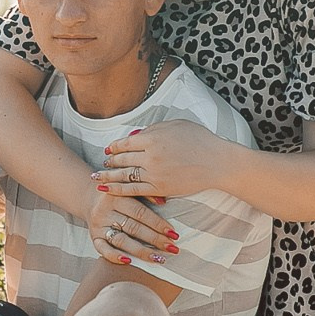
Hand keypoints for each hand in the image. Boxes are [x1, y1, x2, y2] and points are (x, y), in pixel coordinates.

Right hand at [85, 183, 174, 264]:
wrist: (90, 198)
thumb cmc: (118, 195)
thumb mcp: (129, 189)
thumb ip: (145, 193)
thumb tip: (163, 201)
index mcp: (116, 196)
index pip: (140, 212)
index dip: (157, 223)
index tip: (173, 233)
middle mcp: (105, 211)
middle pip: (133, 227)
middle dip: (154, 239)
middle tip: (172, 248)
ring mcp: (99, 226)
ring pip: (121, 240)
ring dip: (142, 251)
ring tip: (158, 258)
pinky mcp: (94, 237)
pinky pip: (103, 249)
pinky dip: (115, 256)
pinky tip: (129, 261)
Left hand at [97, 120, 234, 208]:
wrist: (217, 162)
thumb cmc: (199, 140)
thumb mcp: (175, 125)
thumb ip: (152, 129)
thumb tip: (134, 136)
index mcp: (152, 138)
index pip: (124, 143)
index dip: (113, 147)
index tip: (108, 150)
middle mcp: (150, 156)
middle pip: (122, 160)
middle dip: (109, 163)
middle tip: (101, 166)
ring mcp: (154, 174)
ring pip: (124, 176)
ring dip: (108, 178)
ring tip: (97, 178)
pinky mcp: (160, 189)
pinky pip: (134, 190)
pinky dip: (118, 190)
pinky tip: (108, 190)